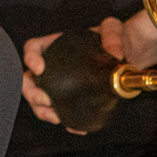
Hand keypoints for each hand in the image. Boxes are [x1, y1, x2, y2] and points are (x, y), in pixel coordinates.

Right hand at [20, 19, 126, 133]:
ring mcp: (60, 84)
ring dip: (43, 111)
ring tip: (56, 118)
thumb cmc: (113, 38)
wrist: (127, 56)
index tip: (39, 69)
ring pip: (40, 100)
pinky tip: (77, 127)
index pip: (33, 48)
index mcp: (55, 45)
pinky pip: (62, 112)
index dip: (30, 58)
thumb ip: (112, 34)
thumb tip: (115, 54)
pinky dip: (67, 122)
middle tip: (44, 100)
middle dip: (31, 92)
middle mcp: (52, 65)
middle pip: (30, 79)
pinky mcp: (72, 99)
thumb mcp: (113, 28)